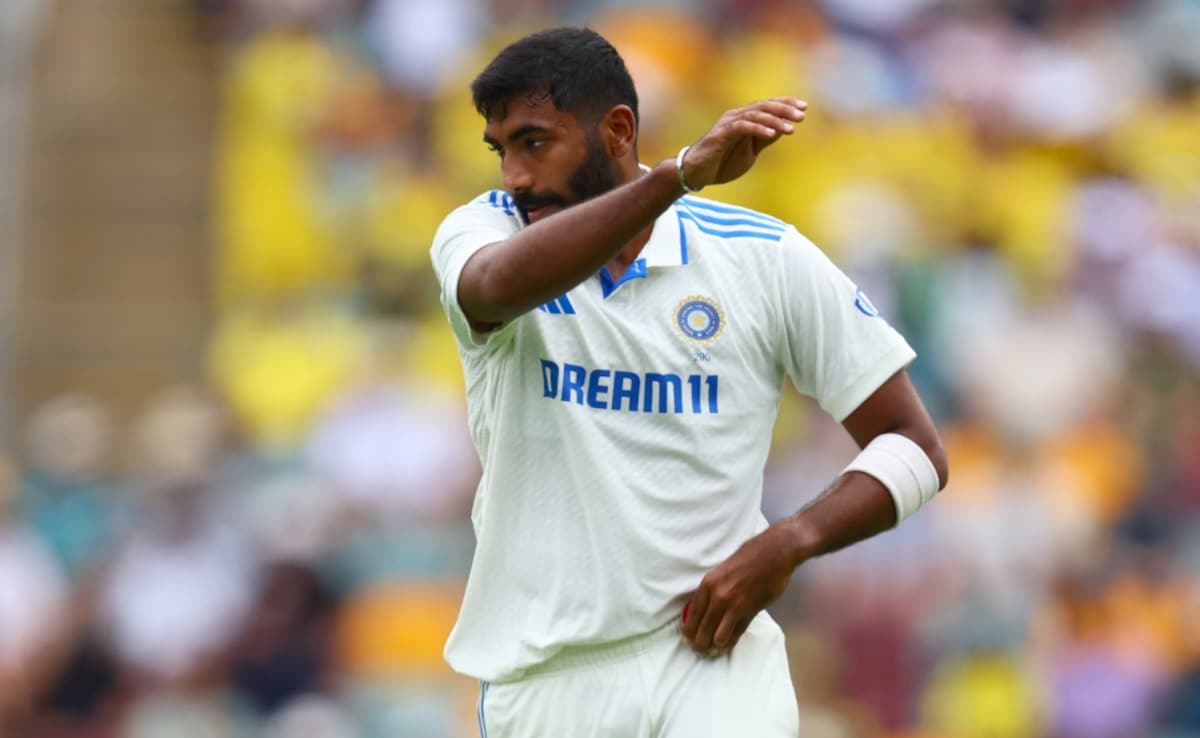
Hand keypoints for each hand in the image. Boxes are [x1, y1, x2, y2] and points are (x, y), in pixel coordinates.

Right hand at [680, 97, 806, 189]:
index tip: (804, 107)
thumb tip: (783, 128)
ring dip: (775, 120)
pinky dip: (758, 128)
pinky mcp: (721, 133)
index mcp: (745, 119)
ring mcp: (728, 123)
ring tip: (791, 129)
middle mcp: (737, 116)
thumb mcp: (750, 152)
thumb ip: (764, 139)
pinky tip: (772, 133)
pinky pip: (742, 126)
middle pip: (764, 106)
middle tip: (802, 115)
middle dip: (785, 109)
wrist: (697, 174)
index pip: (768, 105)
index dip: (786, 103)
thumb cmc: (722, 163)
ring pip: (755, 114)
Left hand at [681, 522, 801, 654]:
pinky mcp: (748, 610)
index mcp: (707, 583)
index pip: (692, 614)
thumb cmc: (750, 559)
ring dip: (715, 645)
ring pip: (717, 636)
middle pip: (702, 628)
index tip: (688, 639)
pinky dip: (731, 641)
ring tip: (715, 650)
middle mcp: (716, 595)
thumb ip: (714, 590)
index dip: (689, 630)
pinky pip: (735, 633)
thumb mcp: (723, 572)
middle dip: (699, 643)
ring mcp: (732, 604)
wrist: (773, 553)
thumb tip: (707, 609)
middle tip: (699, 651)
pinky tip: (729, 644)